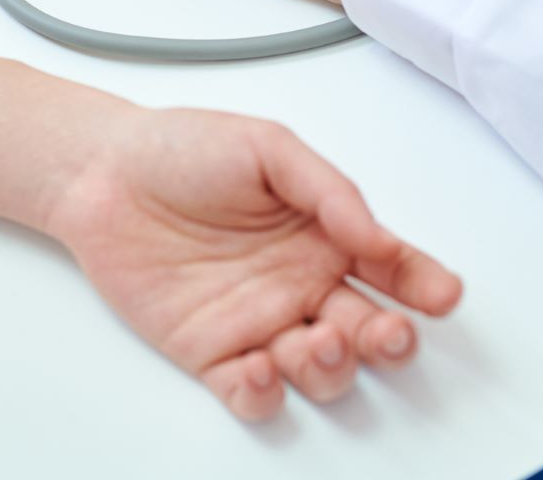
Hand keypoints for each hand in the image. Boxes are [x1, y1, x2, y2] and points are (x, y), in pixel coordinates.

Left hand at [45, 109, 461, 421]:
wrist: (101, 173)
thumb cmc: (181, 149)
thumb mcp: (266, 147)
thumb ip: (328, 189)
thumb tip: (375, 234)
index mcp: (324, 233)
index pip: (392, 267)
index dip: (423, 284)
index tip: (442, 293)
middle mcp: (301, 284)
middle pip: (368, 331)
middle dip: (391, 340)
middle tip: (391, 332)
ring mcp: (259, 322)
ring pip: (318, 369)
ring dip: (332, 367)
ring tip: (320, 341)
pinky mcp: (212, 353)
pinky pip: (250, 392)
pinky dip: (264, 394)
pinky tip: (262, 368)